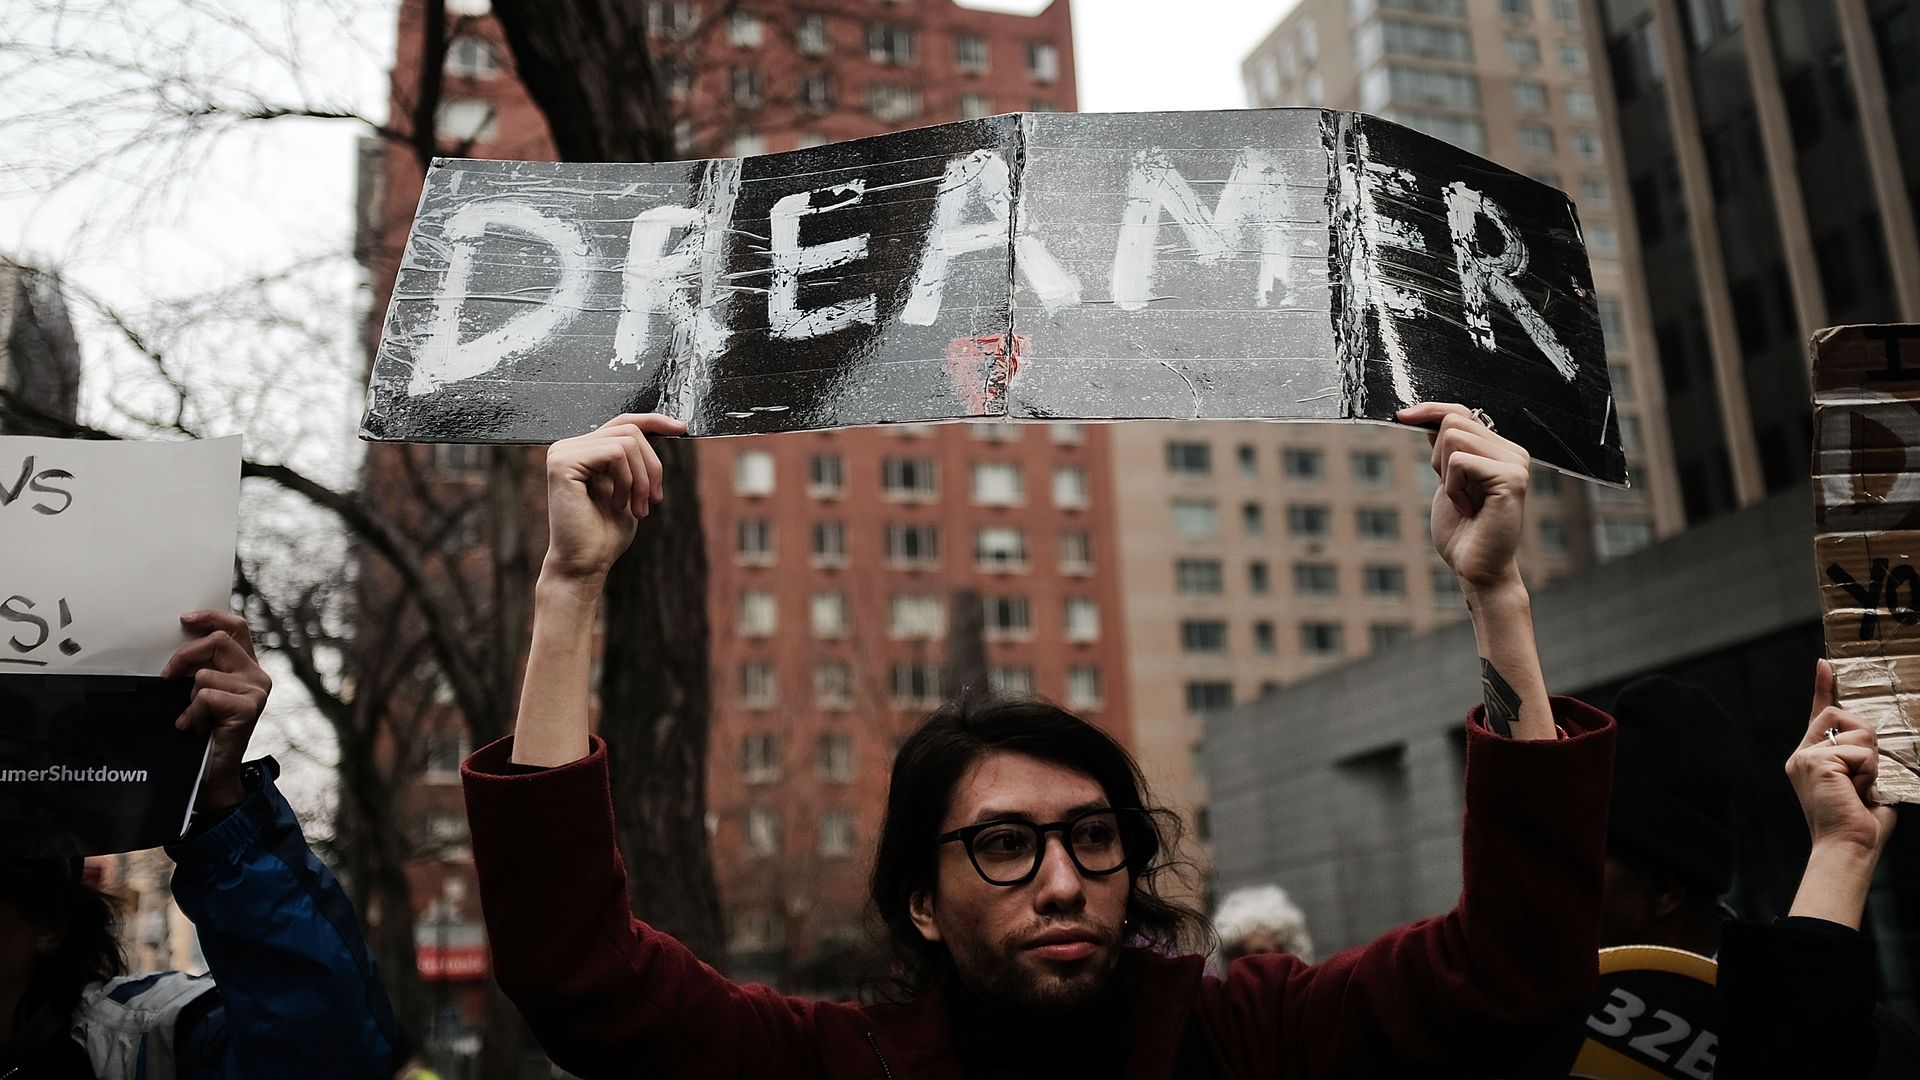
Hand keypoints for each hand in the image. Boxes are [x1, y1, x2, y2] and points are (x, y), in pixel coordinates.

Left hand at [160, 610, 270, 813]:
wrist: (214, 772)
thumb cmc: (205, 732)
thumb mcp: (202, 692)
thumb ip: (202, 668)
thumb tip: (179, 644)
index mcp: (247, 666)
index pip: (236, 627)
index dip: (211, 617)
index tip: (184, 619)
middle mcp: (257, 675)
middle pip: (218, 641)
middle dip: (184, 656)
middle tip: (167, 676)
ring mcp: (257, 690)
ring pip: (205, 674)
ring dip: (189, 699)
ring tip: (195, 717)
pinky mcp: (249, 707)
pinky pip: (206, 696)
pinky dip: (193, 714)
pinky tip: (198, 728)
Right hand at [542, 413, 684, 585]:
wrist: (585, 565)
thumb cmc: (604, 535)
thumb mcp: (631, 489)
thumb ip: (636, 459)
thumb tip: (661, 429)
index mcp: (582, 451)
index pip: (622, 422)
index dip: (654, 421)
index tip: (681, 429)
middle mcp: (568, 447)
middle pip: (630, 430)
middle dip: (653, 465)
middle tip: (654, 500)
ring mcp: (562, 453)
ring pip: (627, 442)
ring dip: (643, 479)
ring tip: (638, 508)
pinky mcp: (563, 463)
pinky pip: (615, 453)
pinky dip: (628, 480)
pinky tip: (619, 504)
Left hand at [1397, 402, 1529, 593]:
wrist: (1476, 568)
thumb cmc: (1462, 531)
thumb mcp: (1447, 480)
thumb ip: (1445, 450)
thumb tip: (1425, 416)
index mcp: (1499, 449)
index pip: (1461, 411)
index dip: (1430, 410)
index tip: (1402, 416)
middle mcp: (1513, 451)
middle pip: (1454, 420)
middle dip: (1438, 457)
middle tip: (1455, 491)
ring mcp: (1516, 463)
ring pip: (1454, 437)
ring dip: (1446, 475)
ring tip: (1464, 501)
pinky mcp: (1511, 478)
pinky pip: (1460, 462)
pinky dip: (1453, 488)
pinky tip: (1469, 508)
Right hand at [1792, 660, 1896, 857]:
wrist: (1848, 846)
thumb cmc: (1858, 823)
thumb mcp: (1862, 783)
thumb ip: (1859, 758)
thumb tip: (1868, 744)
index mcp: (1811, 759)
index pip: (1820, 715)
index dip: (1823, 688)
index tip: (1825, 664)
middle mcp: (1803, 754)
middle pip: (1842, 716)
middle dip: (1865, 741)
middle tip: (1863, 778)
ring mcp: (1806, 756)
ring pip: (1857, 734)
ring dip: (1870, 762)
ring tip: (1860, 789)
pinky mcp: (1816, 761)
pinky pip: (1858, 752)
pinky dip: (1866, 771)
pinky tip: (1855, 791)